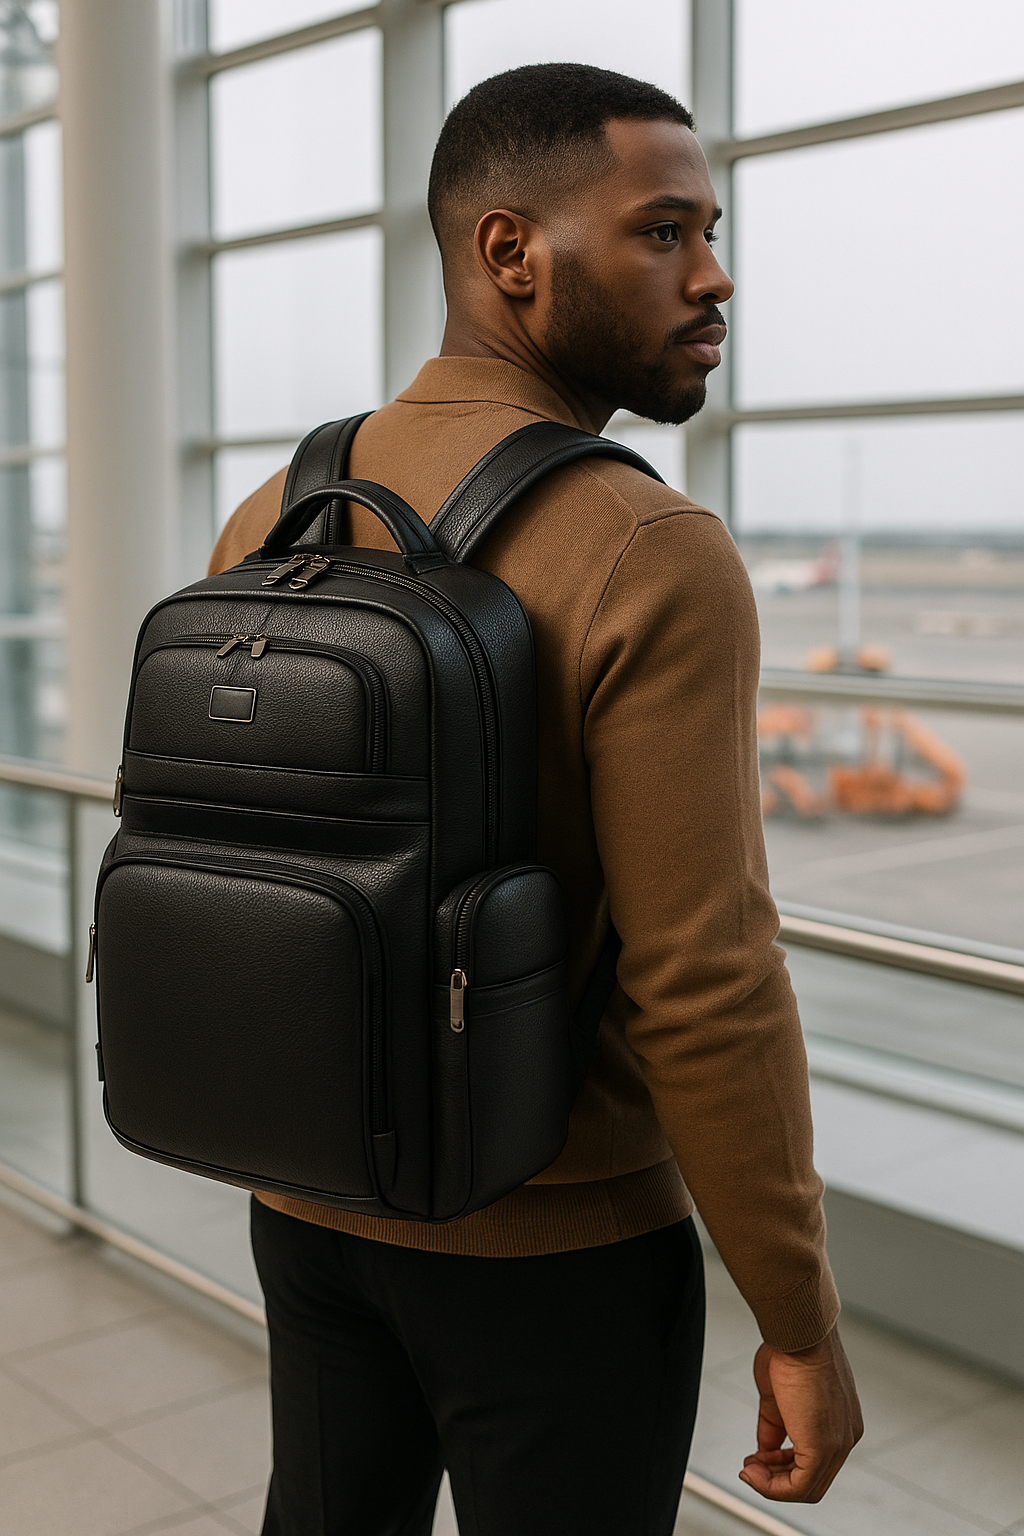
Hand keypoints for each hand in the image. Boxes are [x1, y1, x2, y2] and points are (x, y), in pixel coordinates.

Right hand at [738, 1325, 862, 1502]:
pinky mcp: (823, 1448)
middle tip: (749, 1468)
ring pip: (806, 1488)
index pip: (815, 1460)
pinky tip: (753, 1469)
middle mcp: (846, 1436)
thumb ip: (774, 1427)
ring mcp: (838, 1444)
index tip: (758, 1456)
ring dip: (771, 1484)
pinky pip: (799, 1486)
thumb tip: (764, 1450)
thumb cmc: (791, 1350)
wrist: (799, 1333)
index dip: (782, 1464)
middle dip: (774, 1478)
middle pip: (812, 1479)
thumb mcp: (778, 1396)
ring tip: (749, 1469)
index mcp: (841, 1421)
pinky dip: (772, 1486)